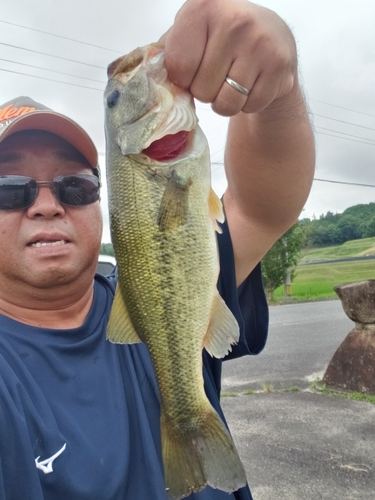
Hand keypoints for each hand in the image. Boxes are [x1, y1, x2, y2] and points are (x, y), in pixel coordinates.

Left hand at [161, 0, 297, 116]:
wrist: (273, 35)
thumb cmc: (222, 37)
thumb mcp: (193, 31)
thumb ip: (168, 51)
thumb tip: (147, 82)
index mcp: (202, 7)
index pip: (178, 68)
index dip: (183, 79)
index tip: (194, 67)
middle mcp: (234, 21)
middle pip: (201, 90)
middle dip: (206, 92)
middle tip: (219, 75)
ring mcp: (260, 43)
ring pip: (225, 104)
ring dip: (225, 102)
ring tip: (232, 82)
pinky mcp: (280, 66)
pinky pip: (250, 107)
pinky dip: (248, 104)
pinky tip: (252, 83)